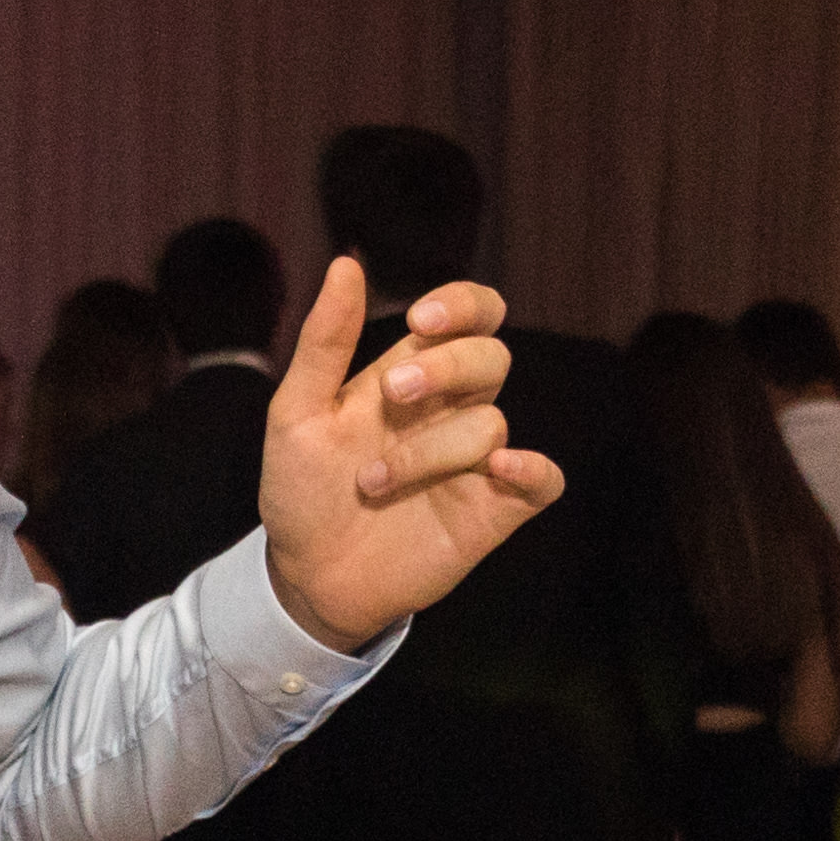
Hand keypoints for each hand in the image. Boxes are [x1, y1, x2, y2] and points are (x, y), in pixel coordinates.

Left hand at [255, 259, 556, 651]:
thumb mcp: (295, 412)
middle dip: (446, 366)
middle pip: (491, 357)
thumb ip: (325, 341)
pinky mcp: (492, 512)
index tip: (418, 321)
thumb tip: (346, 263)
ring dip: (428, 449)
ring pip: (491, 423)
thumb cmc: (301, 491)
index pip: (469, 317)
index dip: (462, 305)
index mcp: (411, 376)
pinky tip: (499, 469)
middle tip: (392, 395)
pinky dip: (532, 469)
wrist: (305, 577)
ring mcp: (475, 464)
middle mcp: (451, 412)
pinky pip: (543, 481)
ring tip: (370, 482)